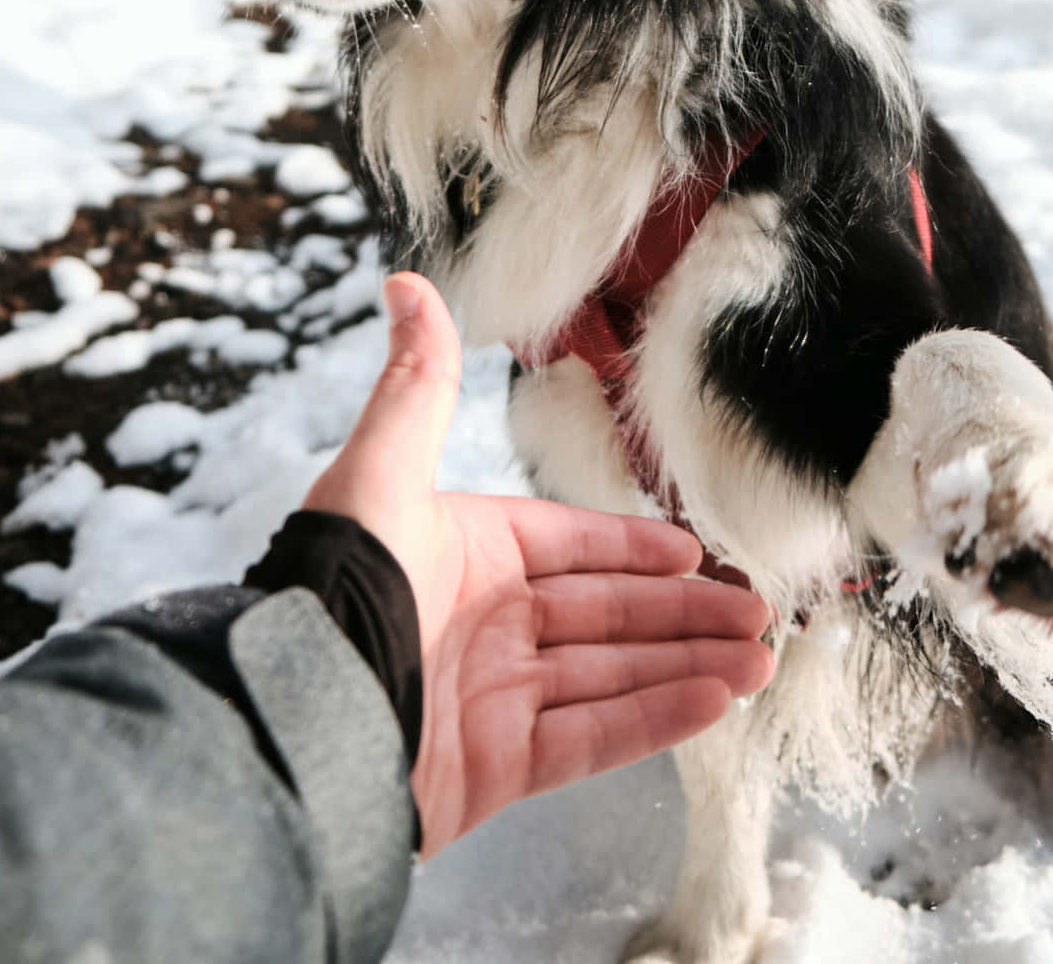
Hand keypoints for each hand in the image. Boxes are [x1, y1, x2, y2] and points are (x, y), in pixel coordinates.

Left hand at [303, 272, 774, 856]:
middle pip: (608, 612)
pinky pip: (596, 736)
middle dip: (685, 610)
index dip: (634, 546)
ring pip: (615, 673)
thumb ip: (418, 386)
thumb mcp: (380, 474)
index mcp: (467, 554)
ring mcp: (496, 699)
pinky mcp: (499, 768)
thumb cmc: (335, 589)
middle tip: (756, 610)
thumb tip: (404, 285)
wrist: (292, 721)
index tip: (692, 550)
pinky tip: (715, 701)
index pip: (571, 544)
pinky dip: (659, 719)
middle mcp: (487, 624)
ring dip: (689, 663)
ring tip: (759, 659)